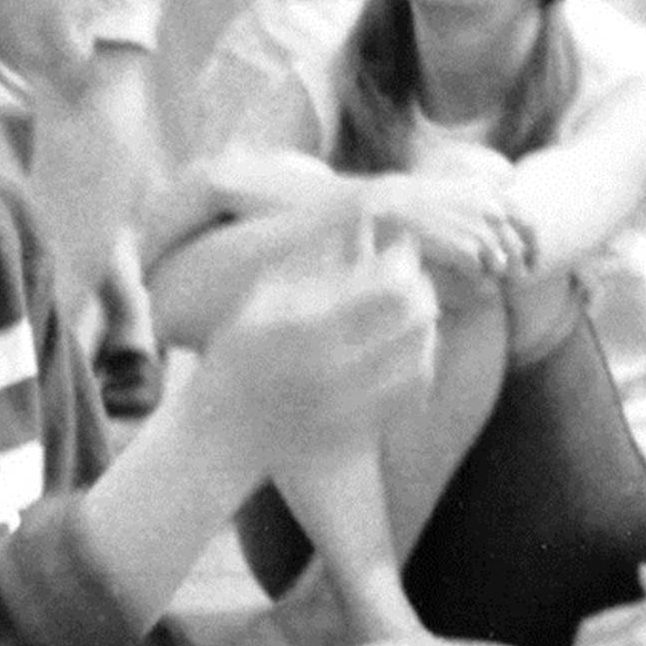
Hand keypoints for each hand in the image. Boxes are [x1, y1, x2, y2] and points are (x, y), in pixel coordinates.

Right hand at [188, 221, 438, 471]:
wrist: (222, 429)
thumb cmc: (239, 351)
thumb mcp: (263, 295)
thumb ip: (313, 256)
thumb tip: (361, 215)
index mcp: (308, 324)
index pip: (389, 284)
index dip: (405, 260)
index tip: (399, 250)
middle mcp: (334, 365)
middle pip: (416, 317)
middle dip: (420, 290)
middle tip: (410, 280)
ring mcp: (350, 401)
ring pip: (422, 355)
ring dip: (423, 328)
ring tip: (409, 314)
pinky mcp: (360, 427)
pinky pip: (413, 394)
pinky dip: (418, 366)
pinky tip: (406, 353)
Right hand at [366, 170, 532, 280]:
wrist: (396, 206)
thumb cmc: (425, 199)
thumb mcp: (463, 187)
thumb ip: (488, 199)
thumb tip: (509, 220)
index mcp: (493, 194)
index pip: (528, 224)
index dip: (533, 247)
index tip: (530, 261)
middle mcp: (492, 211)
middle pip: (517, 250)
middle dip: (517, 269)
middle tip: (514, 280)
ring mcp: (480, 231)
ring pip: (500, 266)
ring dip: (490, 273)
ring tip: (477, 273)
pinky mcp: (466, 250)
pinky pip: (480, 274)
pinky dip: (473, 278)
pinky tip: (460, 273)